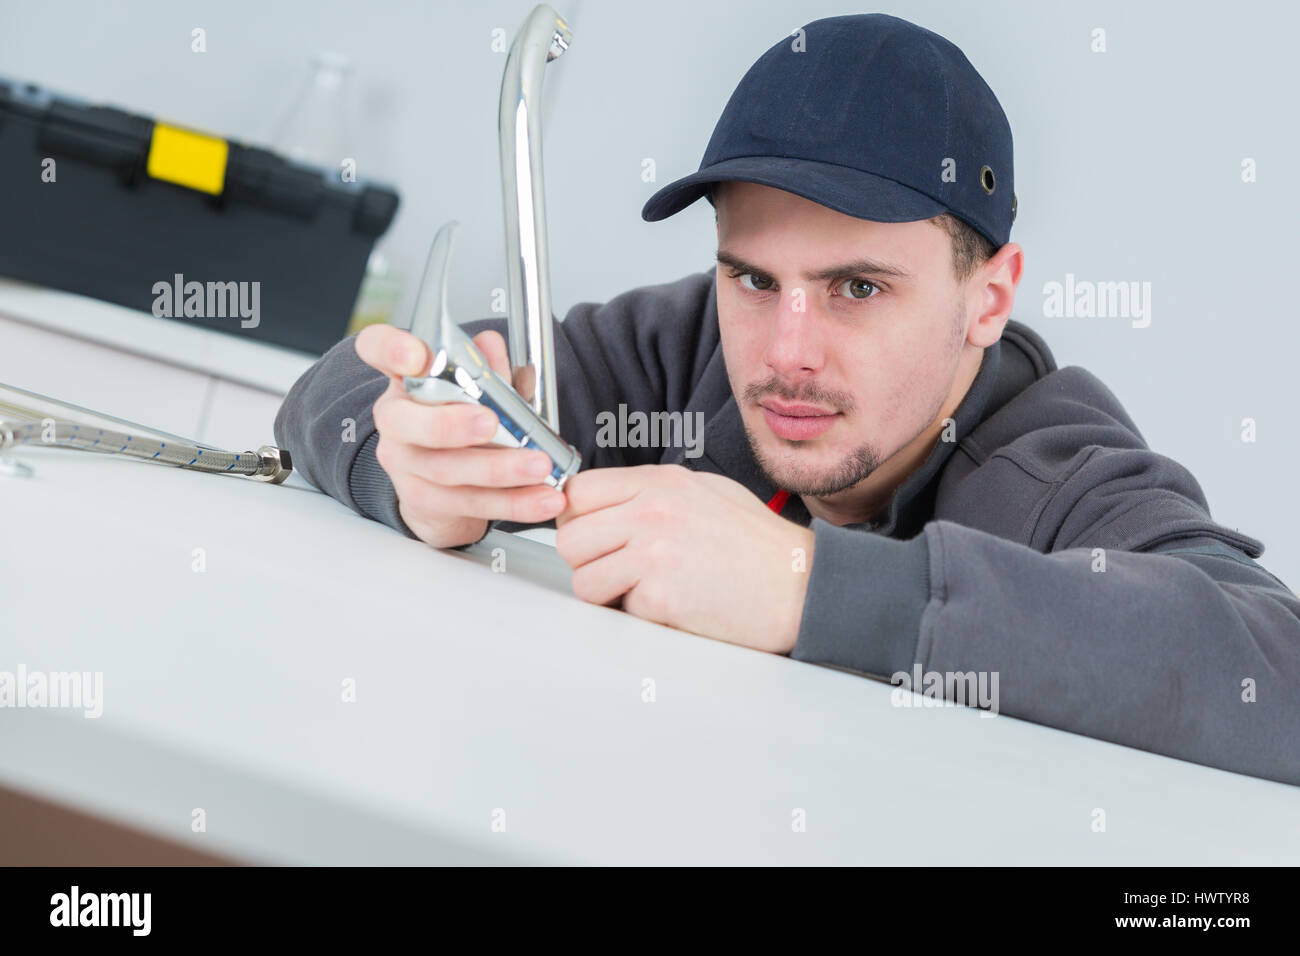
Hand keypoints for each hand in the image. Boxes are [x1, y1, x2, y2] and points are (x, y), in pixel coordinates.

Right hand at [355, 324, 566, 548]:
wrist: (443, 486)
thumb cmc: (460, 424)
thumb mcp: (476, 391)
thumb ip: (487, 369)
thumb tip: (491, 345)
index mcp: (405, 379)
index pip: (378, 348)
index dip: (390, 349)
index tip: (415, 356)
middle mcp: (396, 420)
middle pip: (406, 422)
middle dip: (451, 424)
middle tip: (491, 423)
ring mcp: (405, 463)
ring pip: (444, 468)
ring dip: (498, 468)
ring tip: (539, 464)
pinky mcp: (423, 500)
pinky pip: (468, 502)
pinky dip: (511, 501)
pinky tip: (540, 497)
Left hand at [555, 464, 814, 653]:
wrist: (800, 584)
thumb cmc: (757, 543)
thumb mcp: (703, 491)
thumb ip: (649, 492)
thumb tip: (601, 504)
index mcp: (660, 482)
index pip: (578, 491)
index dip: (576, 518)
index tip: (592, 534)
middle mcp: (652, 511)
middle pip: (569, 537)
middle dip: (587, 560)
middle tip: (617, 570)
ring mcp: (654, 553)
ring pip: (583, 580)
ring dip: (607, 593)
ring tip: (644, 589)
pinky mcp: (660, 597)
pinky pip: (618, 610)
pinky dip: (640, 614)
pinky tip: (673, 604)